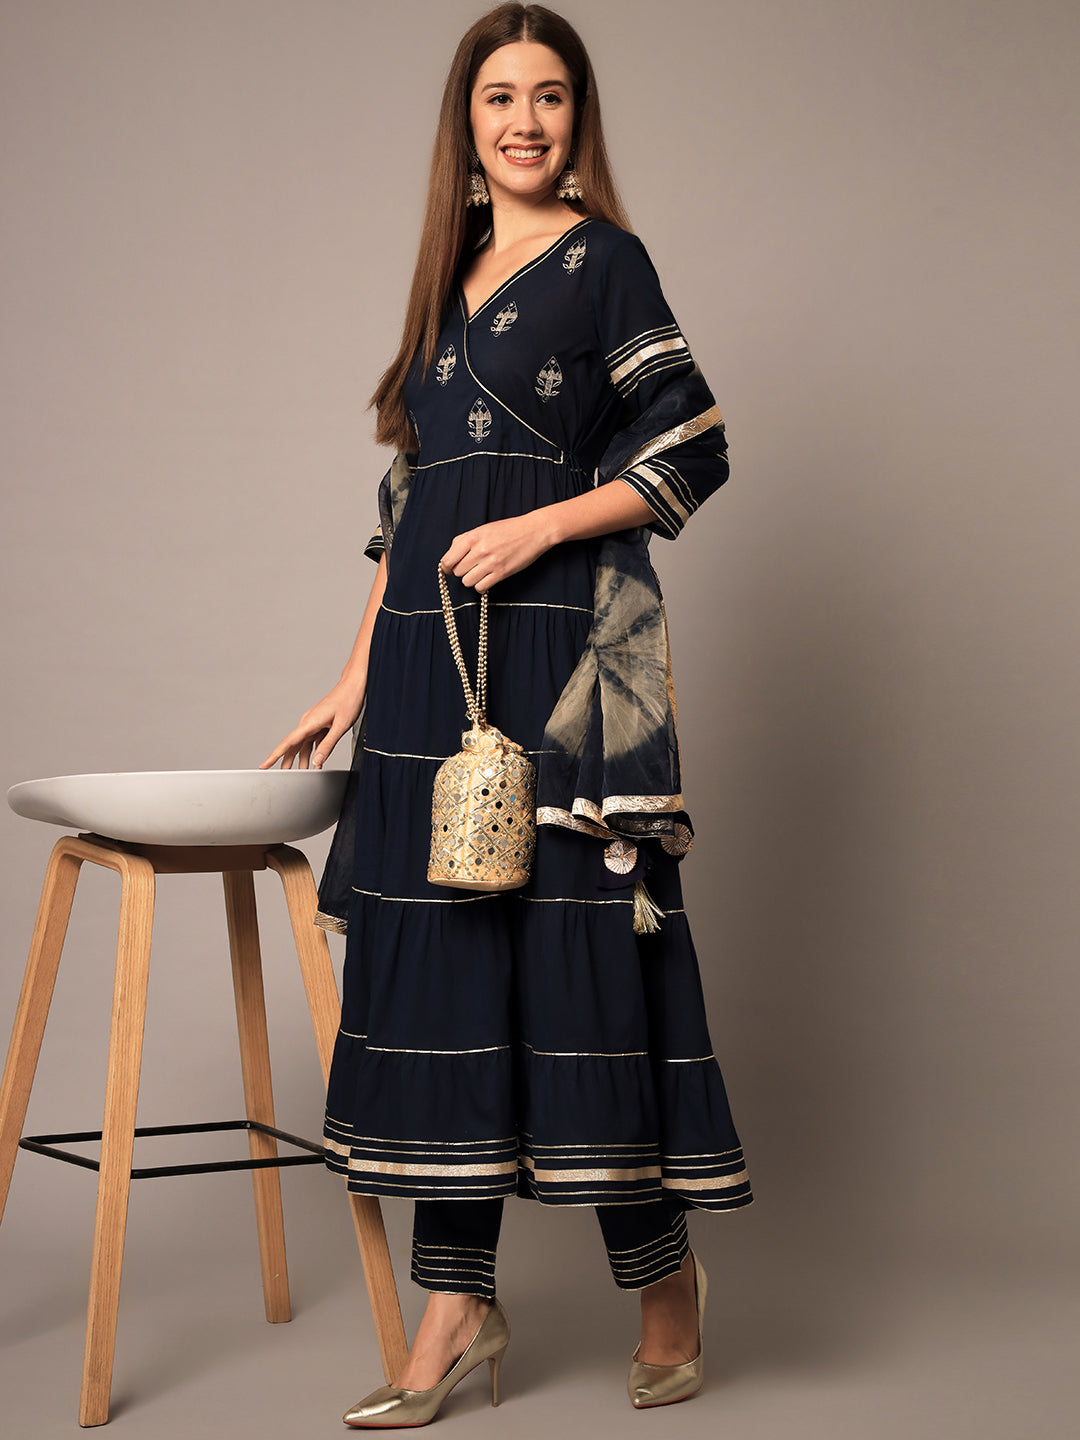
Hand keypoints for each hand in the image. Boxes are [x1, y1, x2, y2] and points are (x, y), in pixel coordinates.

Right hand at [259, 676, 364, 770]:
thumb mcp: (341, 726)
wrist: (354, 685)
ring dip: (302, 760)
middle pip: (292, 746)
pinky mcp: (320, 724)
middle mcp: (307, 723)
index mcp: (309, 723)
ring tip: (302, 774)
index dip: (274, 756)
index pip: (288, 742)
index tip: (264, 766)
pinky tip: (317, 763)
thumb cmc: (349, 701)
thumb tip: (317, 761)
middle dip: (286, 762)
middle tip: (281, 777)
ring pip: (303, 745)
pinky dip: (314, 752)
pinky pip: (313, 741)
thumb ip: (328, 745)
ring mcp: (313, 723)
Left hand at [440, 510, 555, 590]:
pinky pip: (480, 587)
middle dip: (462, 571)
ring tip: (480, 573)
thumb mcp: (483, 529)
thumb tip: (451, 557)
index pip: (448, 560)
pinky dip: (481, 586)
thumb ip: (465, 541)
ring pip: (467, 581)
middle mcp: (479, 550)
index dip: (447, 567)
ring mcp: (490, 562)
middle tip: (471, 567)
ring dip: (472, 579)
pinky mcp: (501, 573)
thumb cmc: (509, 529)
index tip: (450, 569)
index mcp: (472, 537)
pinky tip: (487, 579)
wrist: (533, 531)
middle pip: (457, 572)